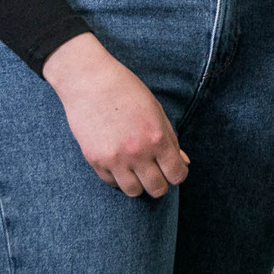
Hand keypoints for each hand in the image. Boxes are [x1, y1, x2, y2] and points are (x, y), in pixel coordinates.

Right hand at [42, 34, 188, 197]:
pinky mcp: (95, 161)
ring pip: (134, 192)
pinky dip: (118, 177)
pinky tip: (119, 162)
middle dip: (160, 183)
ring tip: (136, 170)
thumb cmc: (126, 90)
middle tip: (155, 172)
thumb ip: (171, 139)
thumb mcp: (155, 110)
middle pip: (157, 189)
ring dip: (138, 184)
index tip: (172, 169)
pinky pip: (112, 183)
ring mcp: (114, 159)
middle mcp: (137, 153)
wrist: (89, 81)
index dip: (177, 174)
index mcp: (157, 138)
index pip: (177, 175)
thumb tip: (184, 162)